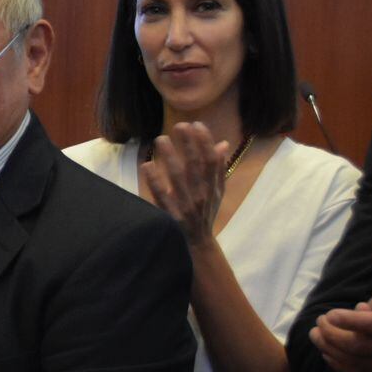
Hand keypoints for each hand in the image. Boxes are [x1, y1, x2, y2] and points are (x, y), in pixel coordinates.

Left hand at [139, 122, 228, 246]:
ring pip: (178, 178)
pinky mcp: (172, 217)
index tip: (196, 124)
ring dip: (170, 157)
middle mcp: (203, 195)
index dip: (205, 142)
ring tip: (161, 139)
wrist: (199, 246)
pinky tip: (147, 165)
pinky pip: (162, 197)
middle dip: (188, 144)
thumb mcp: (216, 192)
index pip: (212, 160)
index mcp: (214, 187)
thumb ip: (218, 168)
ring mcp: (188, 206)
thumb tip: (223, 143)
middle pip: (196, 166)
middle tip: (179, 125)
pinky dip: (155, 181)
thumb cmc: (204, 213)